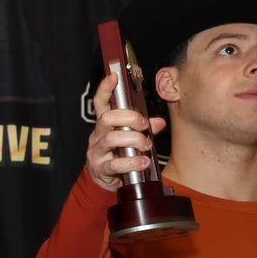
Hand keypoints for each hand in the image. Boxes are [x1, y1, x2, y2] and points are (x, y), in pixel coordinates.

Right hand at [85, 72, 166, 191]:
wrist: (105, 180)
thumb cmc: (118, 154)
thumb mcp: (131, 138)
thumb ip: (145, 128)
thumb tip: (160, 121)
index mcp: (105, 125)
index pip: (101, 103)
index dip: (105, 89)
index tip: (114, 77)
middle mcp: (98, 135)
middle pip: (107, 118)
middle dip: (129, 118)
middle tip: (144, 124)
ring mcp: (97, 151)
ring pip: (111, 139)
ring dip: (133, 140)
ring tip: (146, 145)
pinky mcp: (100, 168)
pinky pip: (115, 163)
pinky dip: (132, 161)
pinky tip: (142, 161)